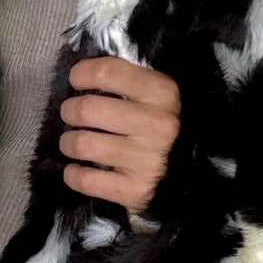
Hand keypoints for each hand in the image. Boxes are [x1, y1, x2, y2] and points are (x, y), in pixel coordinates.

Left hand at [58, 56, 180, 216]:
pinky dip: (74, 175)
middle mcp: (155, 124)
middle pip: (86, 109)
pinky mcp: (135, 190)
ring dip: (69, 143)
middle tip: (73, 115)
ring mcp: (146, 159)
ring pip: (81, 144)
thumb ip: (126, 78)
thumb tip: (83, 72)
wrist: (193, 172)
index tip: (77, 81)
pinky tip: (79, 169)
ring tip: (75, 142)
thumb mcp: (156, 93)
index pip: (106, 72)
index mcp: (161, 92)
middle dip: (70, 110)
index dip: (82, 74)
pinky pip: (86, 180)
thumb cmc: (163, 123)